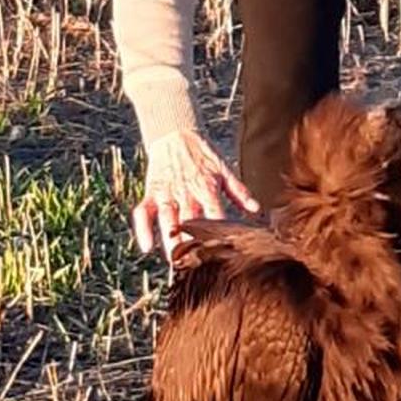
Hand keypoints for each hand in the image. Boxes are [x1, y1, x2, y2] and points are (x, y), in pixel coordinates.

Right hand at [132, 129, 259, 261]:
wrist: (176, 133)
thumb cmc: (203, 154)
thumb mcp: (224, 170)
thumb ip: (239, 192)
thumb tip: (257, 211)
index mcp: (208, 188)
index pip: (216, 217)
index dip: (220, 237)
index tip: (226, 257)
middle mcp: (187, 193)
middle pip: (191, 222)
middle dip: (194, 244)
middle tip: (198, 267)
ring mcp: (167, 193)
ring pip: (168, 220)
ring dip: (171, 240)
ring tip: (175, 261)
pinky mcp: (151, 192)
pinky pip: (143, 212)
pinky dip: (143, 229)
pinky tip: (146, 247)